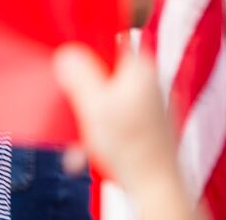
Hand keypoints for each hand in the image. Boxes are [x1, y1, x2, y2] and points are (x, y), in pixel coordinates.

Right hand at [53, 45, 197, 219]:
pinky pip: (125, 115)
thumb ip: (79, 75)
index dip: (89, 46)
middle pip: (110, 70)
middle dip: (89, 89)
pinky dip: (110, 127)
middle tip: (77, 106)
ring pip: (115, 95)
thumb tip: (67, 54)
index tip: (73, 61)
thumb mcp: (94, 106)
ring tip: (89, 134)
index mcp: (141, 67)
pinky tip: (101, 145)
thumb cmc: (132, 149)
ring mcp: (157, 103)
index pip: (113, 38)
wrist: (158, 187)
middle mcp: (153, 80)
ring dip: (97, 112)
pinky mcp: (155, 124)